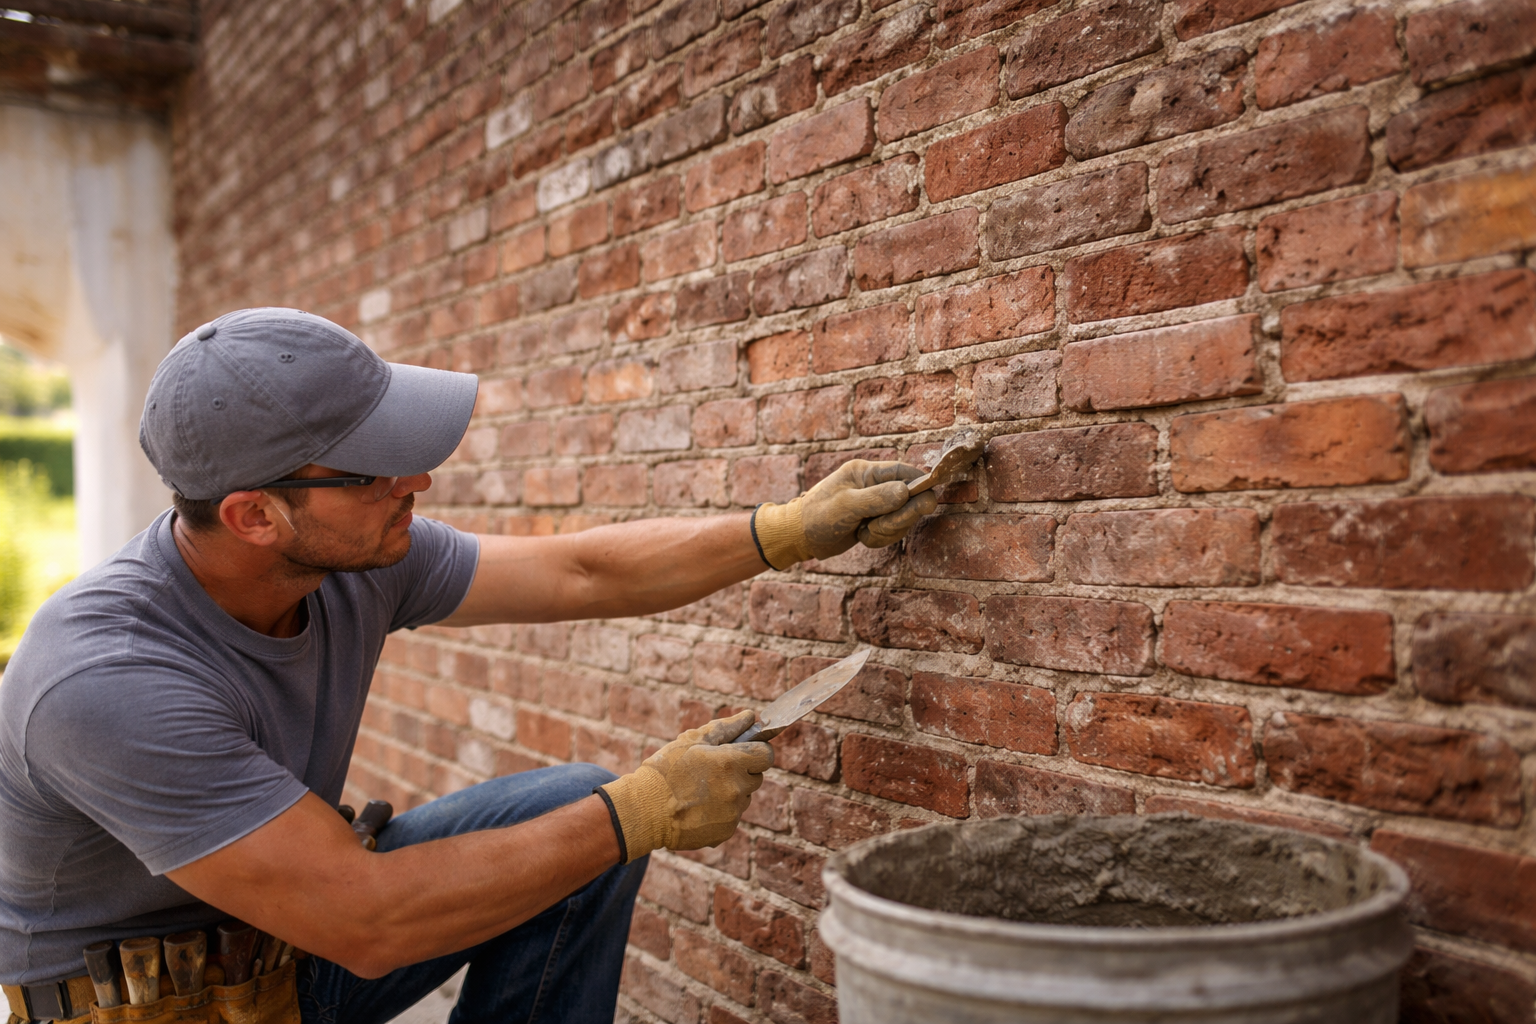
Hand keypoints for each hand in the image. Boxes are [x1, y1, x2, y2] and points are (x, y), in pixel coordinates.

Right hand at [596, 711, 772, 862]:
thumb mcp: (692, 740)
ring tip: (699, 791)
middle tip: (712, 771)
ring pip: (743, 798)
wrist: (643, 811)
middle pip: (756, 777)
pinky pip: (732, 817)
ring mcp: (733, 814)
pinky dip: (720, 812)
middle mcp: (737, 790)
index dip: (755, 751)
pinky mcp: (725, 832)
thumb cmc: (665, 771)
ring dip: (730, 792)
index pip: (766, 755)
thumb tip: (750, 717)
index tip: (742, 751)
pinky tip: (697, 808)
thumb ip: (727, 728)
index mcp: (731, 763)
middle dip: (741, 771)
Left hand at [751, 460, 938, 568]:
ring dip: (888, 530)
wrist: (799, 537)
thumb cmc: (817, 516)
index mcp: (865, 471)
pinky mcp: (875, 521)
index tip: (928, 502)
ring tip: (865, 532)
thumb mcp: (845, 506)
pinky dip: (881, 538)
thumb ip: (877, 498)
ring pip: (903, 517)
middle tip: (879, 526)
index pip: (904, 472)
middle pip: (909, 498)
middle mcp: (873, 485)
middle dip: (898, 517)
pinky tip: (862, 537)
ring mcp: (876, 504)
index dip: (920, 485)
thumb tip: (907, 492)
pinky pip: (893, 530)